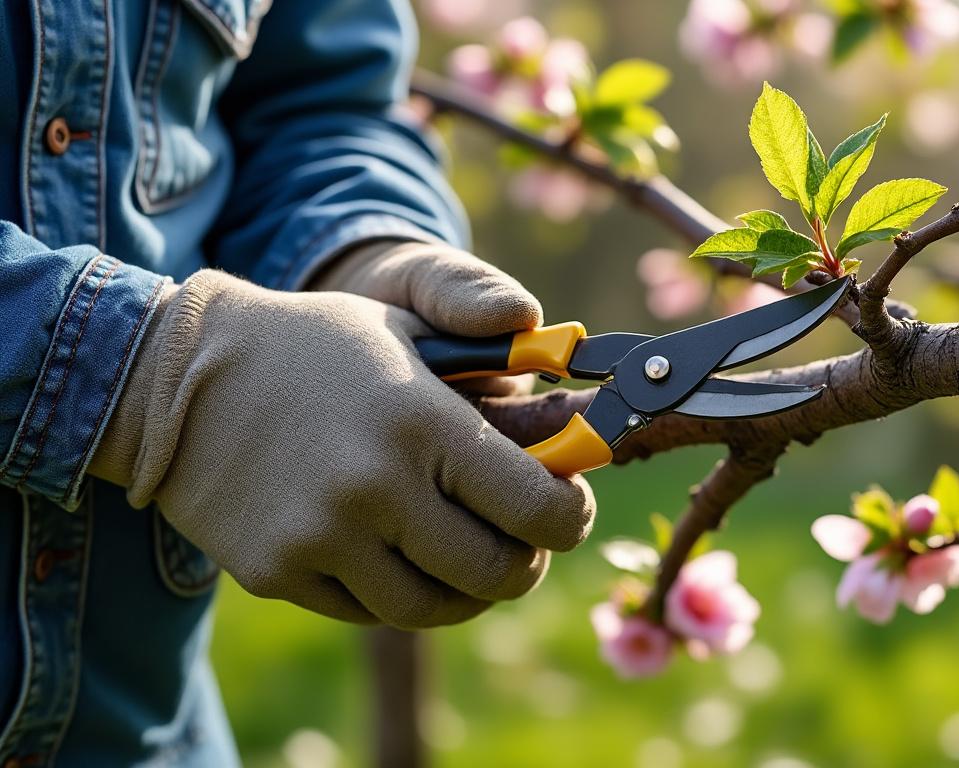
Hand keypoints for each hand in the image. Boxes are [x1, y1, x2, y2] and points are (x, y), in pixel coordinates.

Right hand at [90, 270, 594, 627]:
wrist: (176, 378)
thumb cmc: (314, 345)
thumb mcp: (406, 326)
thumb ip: (494, 367)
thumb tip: (576, 413)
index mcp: (422, 421)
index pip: (537, 506)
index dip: (570, 517)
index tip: (569, 510)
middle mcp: (376, 487)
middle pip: (496, 572)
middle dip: (526, 565)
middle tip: (525, 547)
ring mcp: (322, 537)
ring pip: (433, 608)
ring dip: (467, 594)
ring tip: (468, 562)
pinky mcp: (279, 572)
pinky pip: (367, 611)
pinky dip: (397, 593)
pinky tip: (396, 556)